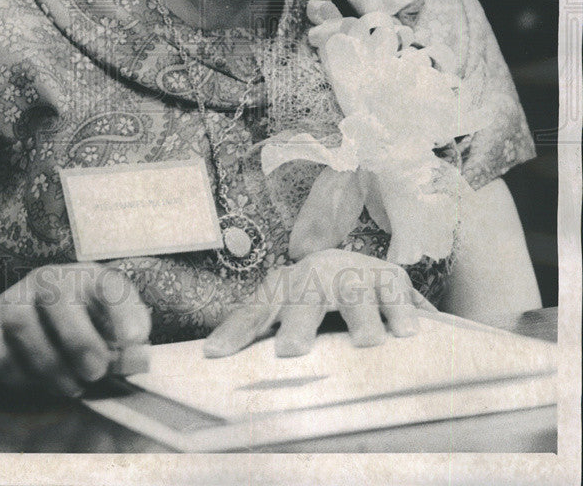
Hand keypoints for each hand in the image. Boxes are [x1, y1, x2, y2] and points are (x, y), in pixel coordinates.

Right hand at [0, 263, 150, 394]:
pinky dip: (17, 375)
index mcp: (87, 279)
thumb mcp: (102, 335)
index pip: (108, 283)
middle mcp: (49, 280)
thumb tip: (136, 358)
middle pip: (57, 295)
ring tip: (70, 386)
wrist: (10, 333)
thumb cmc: (71, 334)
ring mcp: (14, 298)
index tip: (134, 339)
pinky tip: (33, 382)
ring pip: (22, 322)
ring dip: (49, 364)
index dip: (123, 309)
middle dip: (79, 340)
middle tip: (95, 372)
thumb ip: (121, 347)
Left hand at [204, 249, 436, 357]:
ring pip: (354, 292)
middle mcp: (316, 274)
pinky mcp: (390, 276)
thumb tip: (213, 357)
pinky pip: (398, 294)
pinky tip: (410, 331)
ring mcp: (354, 273)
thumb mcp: (279, 310)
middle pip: (304, 298)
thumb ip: (252, 331)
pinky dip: (405, 311)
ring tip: (367, 342)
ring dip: (360, 317)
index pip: (255, 310)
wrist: (351, 265)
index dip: (236, 332)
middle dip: (297, 323)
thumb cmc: (310, 300)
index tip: (214, 355)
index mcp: (283, 287)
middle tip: (290, 351)